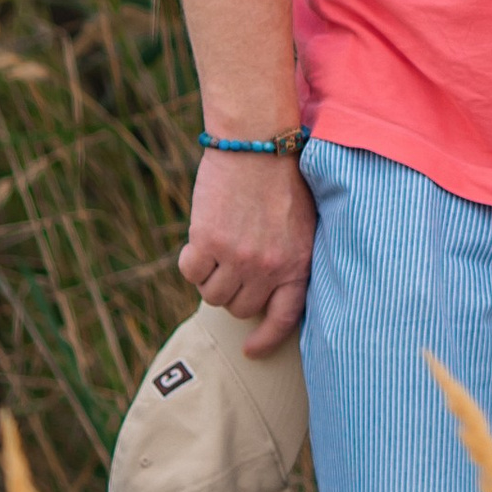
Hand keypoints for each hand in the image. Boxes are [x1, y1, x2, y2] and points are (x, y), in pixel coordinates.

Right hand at [179, 147, 315, 356]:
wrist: (257, 142)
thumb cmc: (282, 178)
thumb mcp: (302, 224)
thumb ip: (288, 259)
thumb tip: (268, 292)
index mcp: (297, 263)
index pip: (284, 318)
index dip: (267, 340)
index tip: (251, 349)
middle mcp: (268, 267)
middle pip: (239, 308)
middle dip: (234, 292)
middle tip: (233, 265)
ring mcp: (237, 257)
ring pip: (212, 295)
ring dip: (211, 278)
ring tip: (218, 249)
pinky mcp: (207, 241)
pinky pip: (189, 272)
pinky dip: (191, 262)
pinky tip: (200, 240)